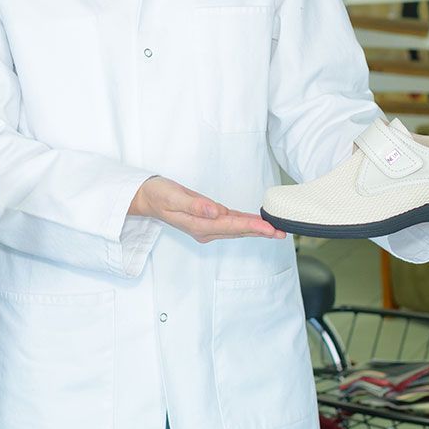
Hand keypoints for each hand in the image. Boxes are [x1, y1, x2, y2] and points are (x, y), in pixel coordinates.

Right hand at [130, 176, 284, 243]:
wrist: (147, 198)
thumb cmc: (159, 195)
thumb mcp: (173, 197)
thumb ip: (195, 205)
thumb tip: (214, 212)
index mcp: (199, 225)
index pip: (231, 226)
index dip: (251, 226)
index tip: (268, 228)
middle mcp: (205, 230)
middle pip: (238, 231)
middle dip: (261, 232)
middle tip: (282, 233)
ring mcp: (207, 227)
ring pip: (237, 229)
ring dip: (257, 230)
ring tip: (276, 231)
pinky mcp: (209, 220)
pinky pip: (232, 223)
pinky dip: (246, 224)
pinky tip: (258, 224)